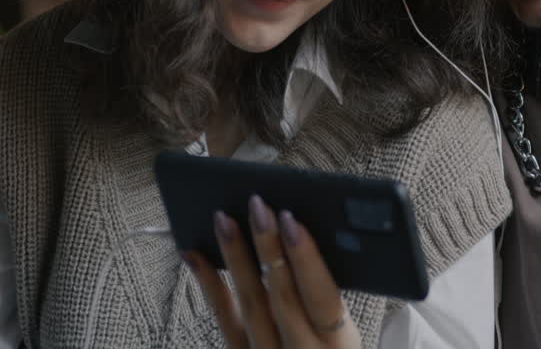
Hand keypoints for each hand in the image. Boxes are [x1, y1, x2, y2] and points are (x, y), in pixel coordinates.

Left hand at [184, 195, 361, 348]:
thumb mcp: (346, 334)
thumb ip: (330, 297)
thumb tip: (304, 234)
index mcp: (338, 345)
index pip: (324, 300)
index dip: (307, 261)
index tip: (293, 222)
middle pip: (283, 298)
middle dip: (269, 247)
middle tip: (258, 206)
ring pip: (250, 304)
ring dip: (236, 257)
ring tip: (224, 219)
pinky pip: (224, 320)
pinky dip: (209, 284)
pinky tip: (195, 255)